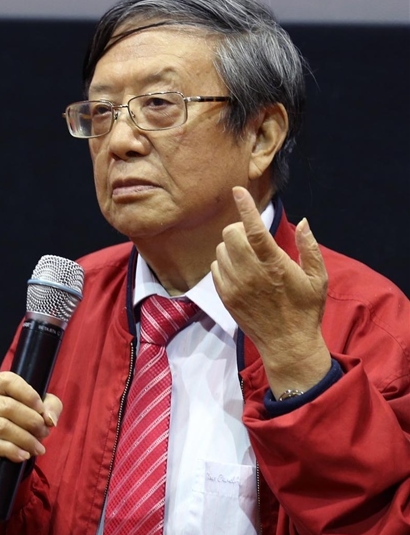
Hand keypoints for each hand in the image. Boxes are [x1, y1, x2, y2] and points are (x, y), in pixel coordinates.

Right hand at [0, 372, 62, 479]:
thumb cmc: (14, 423)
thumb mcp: (36, 408)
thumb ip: (49, 406)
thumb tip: (50, 419)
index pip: (8, 380)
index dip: (28, 394)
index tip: (41, 410)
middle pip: (7, 406)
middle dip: (31, 421)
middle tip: (43, 433)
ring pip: (1, 427)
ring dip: (25, 439)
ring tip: (37, 447)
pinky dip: (12, 450)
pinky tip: (23, 455)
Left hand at [211, 187, 330, 396]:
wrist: (287, 344)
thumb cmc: (305, 310)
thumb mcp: (318, 278)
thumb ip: (310, 247)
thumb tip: (304, 222)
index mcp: (275, 265)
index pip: (255, 229)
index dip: (246, 207)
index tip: (238, 190)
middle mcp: (251, 273)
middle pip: (231, 234)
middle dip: (239, 229)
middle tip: (252, 238)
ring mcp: (235, 286)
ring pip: (221, 250)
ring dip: (231, 247)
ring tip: (247, 257)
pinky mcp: (226, 297)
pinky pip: (215, 268)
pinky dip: (224, 264)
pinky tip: (239, 271)